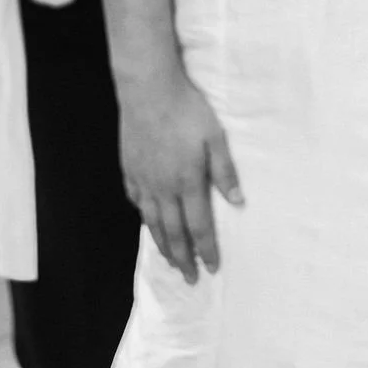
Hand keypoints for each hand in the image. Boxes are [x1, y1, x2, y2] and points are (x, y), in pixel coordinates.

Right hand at [119, 68, 243, 284]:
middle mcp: (163, 188)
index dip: (206, 250)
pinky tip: (147, 220)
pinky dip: (143, 215)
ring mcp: (143, 179)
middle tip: (190, 279)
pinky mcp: (129, 167)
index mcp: (187, 182)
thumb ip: (225, 171)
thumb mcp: (215, 136)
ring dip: (163, 245)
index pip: (198, 226)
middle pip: (173, 232)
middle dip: (183, 258)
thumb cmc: (187, 109)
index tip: (212, 269)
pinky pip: (136, 199)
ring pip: (152, 221)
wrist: (148, 89)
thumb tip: (238, 202)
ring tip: (170, 261)